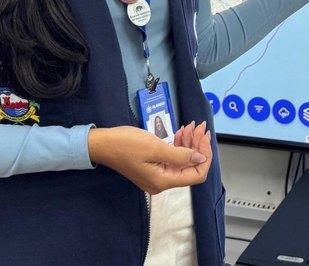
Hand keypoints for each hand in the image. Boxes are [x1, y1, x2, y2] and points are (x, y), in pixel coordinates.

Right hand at [87, 122, 212, 194]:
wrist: (103, 144)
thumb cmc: (126, 144)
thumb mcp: (155, 147)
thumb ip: (180, 155)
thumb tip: (201, 159)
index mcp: (163, 181)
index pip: (196, 175)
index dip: (204, 156)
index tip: (204, 136)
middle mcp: (162, 182)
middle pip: (190, 167)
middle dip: (198, 146)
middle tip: (198, 126)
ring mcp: (157, 176)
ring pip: (182, 161)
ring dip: (189, 144)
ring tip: (190, 126)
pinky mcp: (153, 167)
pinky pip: (172, 159)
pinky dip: (179, 146)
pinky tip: (181, 133)